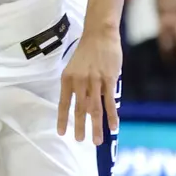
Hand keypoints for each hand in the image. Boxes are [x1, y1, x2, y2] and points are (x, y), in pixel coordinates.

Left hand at [58, 29, 120, 144]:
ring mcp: (95, 81)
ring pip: (95, 108)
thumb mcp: (74, 67)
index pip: (64, 103)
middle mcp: (80, 81)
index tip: (62, 133)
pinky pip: (110, 101)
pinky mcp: (109, 79)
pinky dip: (112, 115)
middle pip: (80, 109)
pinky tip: (114, 126)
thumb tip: (82, 105)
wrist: (100, 34)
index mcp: (68, 79)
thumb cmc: (87, 52)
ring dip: (96, 126)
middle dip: (80, 127)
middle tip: (80, 141)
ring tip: (97, 141)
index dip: (62, 119)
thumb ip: (76, 85)